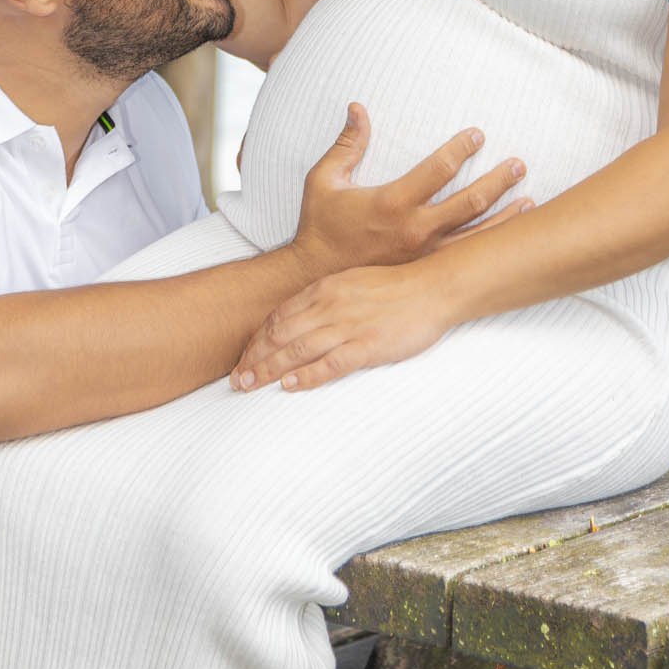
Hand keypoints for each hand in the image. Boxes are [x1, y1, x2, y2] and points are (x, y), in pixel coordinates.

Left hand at [230, 262, 458, 392]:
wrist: (433, 287)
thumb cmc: (395, 287)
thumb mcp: (352, 282)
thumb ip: (326, 298)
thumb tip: (301, 318)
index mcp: (325, 288)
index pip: (279, 316)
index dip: (257, 340)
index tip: (243, 359)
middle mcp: (331, 305)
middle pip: (280, 334)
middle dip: (254, 359)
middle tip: (235, 381)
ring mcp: (349, 325)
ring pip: (298, 349)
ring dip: (269, 369)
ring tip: (249, 386)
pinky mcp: (369, 345)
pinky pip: (331, 363)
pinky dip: (307, 375)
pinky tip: (290, 386)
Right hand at [291, 103, 526, 278]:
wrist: (315, 276)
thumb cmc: (321, 226)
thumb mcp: (324, 180)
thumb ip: (347, 144)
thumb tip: (358, 107)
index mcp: (393, 202)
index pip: (439, 169)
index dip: (462, 149)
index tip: (479, 135)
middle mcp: (415, 229)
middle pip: (469, 202)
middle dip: (498, 181)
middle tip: (518, 164)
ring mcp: (424, 254)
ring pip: (476, 234)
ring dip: (505, 214)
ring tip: (528, 199)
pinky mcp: (426, 270)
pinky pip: (466, 257)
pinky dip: (491, 243)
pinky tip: (508, 235)